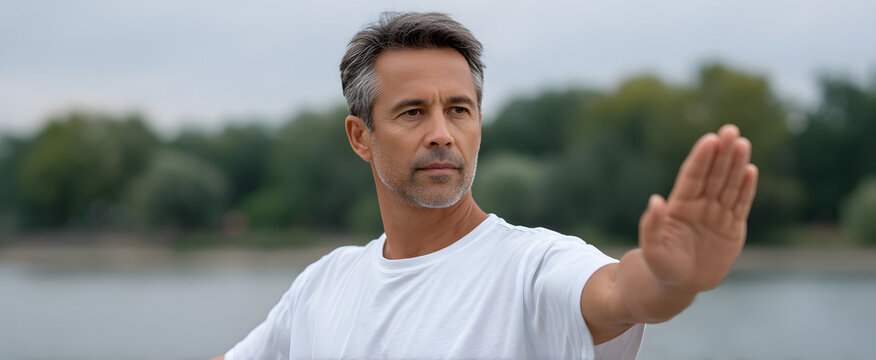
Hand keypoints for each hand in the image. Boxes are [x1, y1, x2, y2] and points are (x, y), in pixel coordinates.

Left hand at [639, 124, 757, 292]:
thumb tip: (655, 200)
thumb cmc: (661, 265)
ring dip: (736, 164)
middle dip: (722, 153)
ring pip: (729, 185)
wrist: (680, 284)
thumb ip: (651, 225)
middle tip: (730, 129)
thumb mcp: (651, 249)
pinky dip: (747, 188)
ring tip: (742, 143)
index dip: (701, 158)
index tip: (709, 139)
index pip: (692, 177)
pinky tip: (751, 170)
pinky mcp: (733, 228)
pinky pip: (741, 204)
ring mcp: (717, 215)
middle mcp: (700, 206)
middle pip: (713, 174)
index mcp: (679, 206)